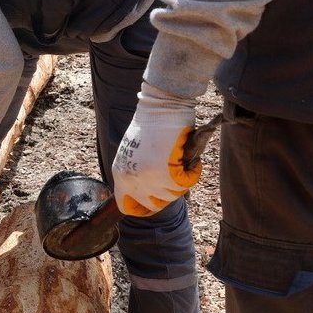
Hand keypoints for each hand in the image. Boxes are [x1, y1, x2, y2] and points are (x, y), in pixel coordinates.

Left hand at [111, 82, 202, 215]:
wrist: (161, 105)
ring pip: (172, 195)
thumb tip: (153, 191)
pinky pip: (186, 183)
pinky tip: (191, 158)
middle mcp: (131, 180)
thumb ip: (138, 172)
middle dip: (166, 194)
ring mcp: (148, 179)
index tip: (154, 200)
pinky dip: (193, 172)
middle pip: (153, 204)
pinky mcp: (167, 175)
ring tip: (181, 159)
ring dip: (181, 180)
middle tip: (174, 176)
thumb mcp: (134, 152)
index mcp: (119, 174)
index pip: (125, 206)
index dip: (141, 207)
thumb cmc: (151, 123)